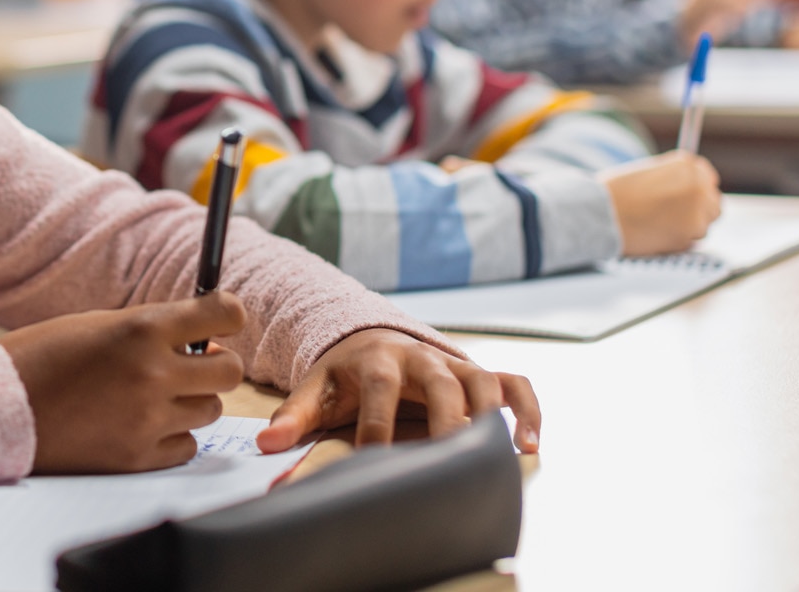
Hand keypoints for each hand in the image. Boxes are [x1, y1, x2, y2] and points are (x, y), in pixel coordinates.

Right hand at [0, 292, 246, 472]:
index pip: (224, 314)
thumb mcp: (100, 324)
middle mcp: (152, 373)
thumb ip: (153, 329)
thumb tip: (201, 338)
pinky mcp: (136, 457)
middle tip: (191, 365)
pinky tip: (142, 424)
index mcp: (142, 329)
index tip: (219, 322)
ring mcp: (147, 420)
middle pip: (230, 370)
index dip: (228, 316)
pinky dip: (172, 436)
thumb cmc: (42, 357)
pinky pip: (186, 447)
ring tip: (154, 396)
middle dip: (215, 365)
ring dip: (191, 401)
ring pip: (210, 411)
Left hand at [258, 327, 539, 455]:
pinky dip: (527, 408)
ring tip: (501, 449)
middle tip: (450, 453)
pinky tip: (530, 442)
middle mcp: (421, 357)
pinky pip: (512, 383)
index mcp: (377, 359)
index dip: (377, 425)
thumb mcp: (317, 388)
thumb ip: (295, 416)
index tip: (375, 459)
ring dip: (494, 412)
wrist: (367, 338)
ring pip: (482, 380)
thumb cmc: (344, 374)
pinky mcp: (475, 373)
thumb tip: (268, 442)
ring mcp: (452, 364)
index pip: (379, 391)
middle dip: (445, 417)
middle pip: (440, 381)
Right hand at [598, 151, 720, 256]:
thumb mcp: (650, 171)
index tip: (687, 194)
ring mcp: (697, 213)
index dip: (696, 187)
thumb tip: (697, 190)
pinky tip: (657, 233)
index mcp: (688, 166)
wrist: (601, 214)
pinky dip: (679, 240)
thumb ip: (676, 177)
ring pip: (704, 224)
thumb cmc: (618, 192)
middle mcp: (698, 187)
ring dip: (689, 226)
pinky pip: (692, 240)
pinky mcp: (689, 237)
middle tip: (675, 214)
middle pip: (713, 202)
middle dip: (699, 209)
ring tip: (660, 223)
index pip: (707, 177)